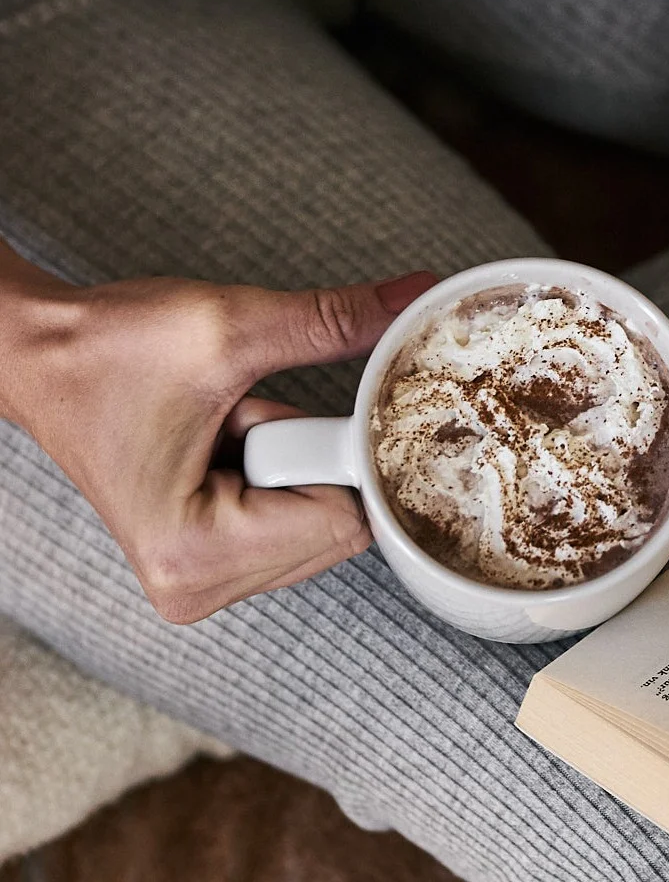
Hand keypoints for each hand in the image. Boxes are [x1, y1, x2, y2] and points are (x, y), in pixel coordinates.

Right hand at [0, 257, 435, 622]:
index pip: (345, 523)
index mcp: (193, 553)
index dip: (336, 454)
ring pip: (320, 527)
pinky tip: (221, 444)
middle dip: (307, 460)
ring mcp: (197, 580)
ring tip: (220, 430)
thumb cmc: (107, 348)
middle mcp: (192, 586)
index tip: (282, 408)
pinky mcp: (203, 563)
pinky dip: (276, 472)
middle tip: (237, 418)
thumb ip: (332, 320)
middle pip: (337, 533)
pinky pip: (292, 522)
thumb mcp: (229, 326)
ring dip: (290, 463)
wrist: (40, 355)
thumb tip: (415, 295)